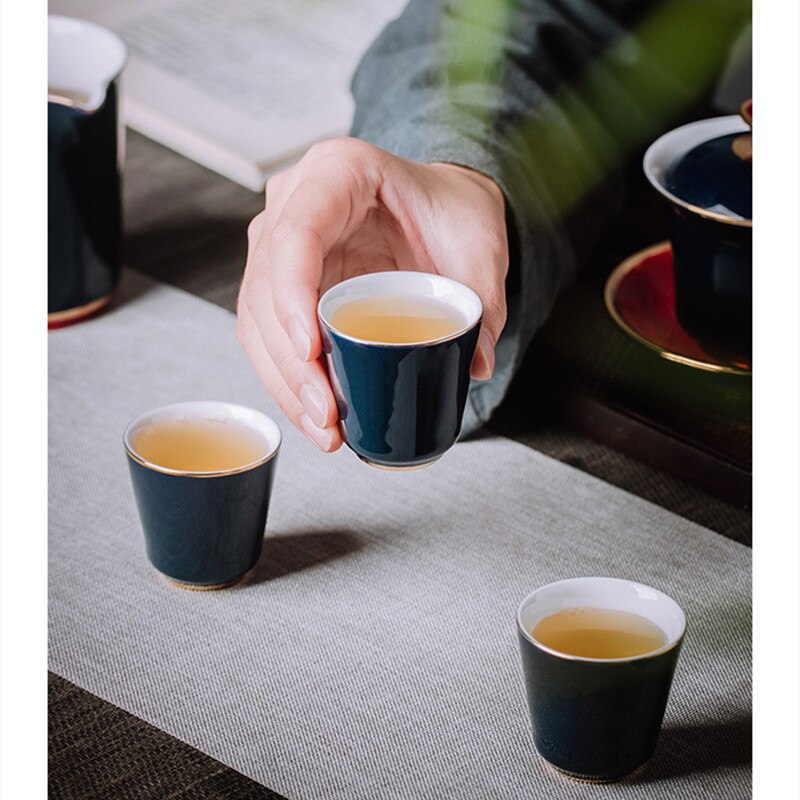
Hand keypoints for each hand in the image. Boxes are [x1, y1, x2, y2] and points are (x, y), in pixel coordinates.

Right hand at [237, 138, 508, 451]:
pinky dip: (287, 378)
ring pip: (257, 318)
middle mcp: (295, 203)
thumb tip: (474, 365)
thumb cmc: (451, 210)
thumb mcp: (479, 244)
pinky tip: (314, 413)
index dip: (292, 294)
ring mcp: (281, 243)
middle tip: (327, 413)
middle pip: (267, 286)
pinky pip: (269, 333)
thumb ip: (485, 300)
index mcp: (338, 171)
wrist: (440, 207)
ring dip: (284, 381)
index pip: (296, 233)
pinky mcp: (284, 280)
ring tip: (325, 427)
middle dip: (291, 361)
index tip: (310, 350)